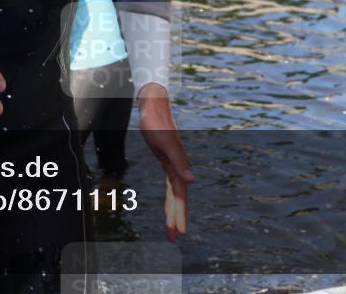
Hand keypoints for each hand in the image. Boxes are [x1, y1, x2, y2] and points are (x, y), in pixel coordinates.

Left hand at [138, 83, 194, 242]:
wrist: (153, 105)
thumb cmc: (157, 122)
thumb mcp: (165, 141)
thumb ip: (179, 161)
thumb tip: (192, 180)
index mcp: (179, 166)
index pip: (180, 195)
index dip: (180, 214)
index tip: (179, 232)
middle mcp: (178, 167)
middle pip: (178, 198)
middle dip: (176, 218)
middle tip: (173, 238)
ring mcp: (173, 164)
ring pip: (174, 194)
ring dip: (173, 211)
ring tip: (171, 230)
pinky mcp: (166, 160)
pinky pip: (170, 185)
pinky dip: (170, 198)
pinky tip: (170, 206)